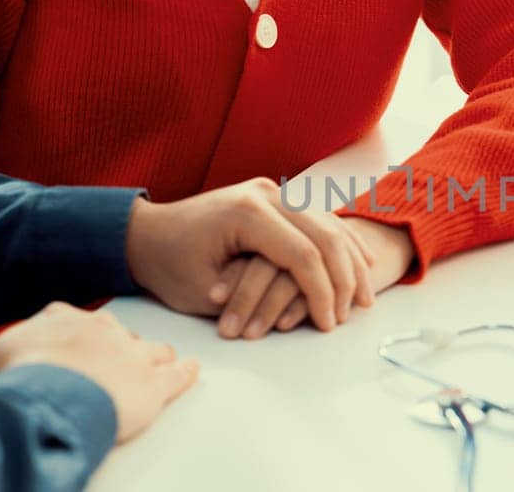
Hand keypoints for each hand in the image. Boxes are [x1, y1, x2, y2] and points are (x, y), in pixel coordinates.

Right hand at [0, 302, 199, 442]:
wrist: (46, 395)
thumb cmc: (16, 379)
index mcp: (62, 319)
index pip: (75, 320)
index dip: (79, 335)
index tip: (81, 342)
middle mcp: (102, 329)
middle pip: (119, 333)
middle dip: (119, 346)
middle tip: (117, 362)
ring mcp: (133, 354)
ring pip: (153, 349)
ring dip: (155, 358)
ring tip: (159, 364)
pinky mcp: (156, 383)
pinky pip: (179, 374)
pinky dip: (187, 373)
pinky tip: (192, 371)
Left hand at [124, 178, 368, 333]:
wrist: (147, 235)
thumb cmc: (170, 266)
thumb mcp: (204, 291)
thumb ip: (254, 293)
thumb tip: (301, 305)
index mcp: (246, 214)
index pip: (303, 254)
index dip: (323, 293)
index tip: (330, 323)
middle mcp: (265, 194)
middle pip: (325, 234)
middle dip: (346, 278)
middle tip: (355, 312)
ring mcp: (272, 191)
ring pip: (329, 222)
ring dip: (352, 258)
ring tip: (367, 294)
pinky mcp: (275, 196)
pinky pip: (320, 217)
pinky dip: (343, 240)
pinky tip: (363, 261)